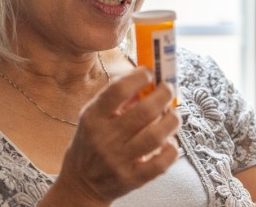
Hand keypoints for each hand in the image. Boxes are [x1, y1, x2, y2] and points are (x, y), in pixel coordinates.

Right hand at [42, 67, 180, 205]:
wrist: (81, 182)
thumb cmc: (91, 142)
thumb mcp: (94, 116)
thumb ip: (118, 99)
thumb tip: (148, 80)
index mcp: (93, 118)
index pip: (118, 90)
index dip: (139, 77)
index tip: (150, 72)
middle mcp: (104, 138)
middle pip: (144, 111)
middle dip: (164, 95)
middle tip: (169, 90)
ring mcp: (118, 160)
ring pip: (156, 136)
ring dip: (172, 121)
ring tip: (173, 115)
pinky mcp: (132, 179)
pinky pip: (161, 163)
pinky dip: (172, 149)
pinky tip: (170, 142)